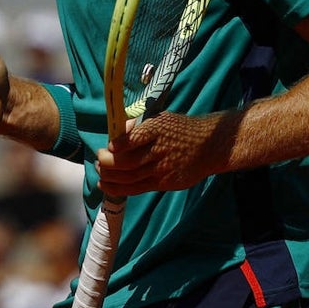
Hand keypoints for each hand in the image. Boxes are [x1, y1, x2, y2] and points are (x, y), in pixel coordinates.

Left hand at [94, 111, 232, 195]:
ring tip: (99, 172)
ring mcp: (163, 169)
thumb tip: (117, 130)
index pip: (136, 138)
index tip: (109, 146)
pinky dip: (119, 189)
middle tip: (98, 159)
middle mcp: (160, 150)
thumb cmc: (180, 129)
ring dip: (110, 176)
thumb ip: (139, 126)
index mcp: (158, 129)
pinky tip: (106, 186)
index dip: (120, 144)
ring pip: (130, 177)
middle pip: (129, 162)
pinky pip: (138, 188)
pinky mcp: (165, 184)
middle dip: (108, 162)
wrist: (209, 146)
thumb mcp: (162, 119)